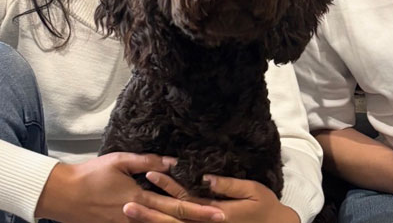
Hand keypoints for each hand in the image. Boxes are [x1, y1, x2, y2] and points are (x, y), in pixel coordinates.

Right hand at [35, 153, 225, 222]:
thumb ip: (148, 162)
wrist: (63, 196)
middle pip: (172, 222)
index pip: (176, 206)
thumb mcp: (120, 161)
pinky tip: (172, 222)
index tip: (218, 211)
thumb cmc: (91, 175)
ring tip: (202, 221)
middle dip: (197, 222)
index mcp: (140, 199)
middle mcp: (136, 217)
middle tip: (221, 220)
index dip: (198, 209)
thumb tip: (173, 162)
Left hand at [129, 172, 298, 222]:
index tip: (149, 174)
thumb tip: (205, 178)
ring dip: (152, 222)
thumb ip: (228, 186)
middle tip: (126, 204)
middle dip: (149, 212)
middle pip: (172, 220)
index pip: (185, 200)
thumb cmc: (265, 208)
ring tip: (130, 214)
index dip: (166, 187)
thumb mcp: (252, 191)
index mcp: (216, 214)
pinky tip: (151, 221)